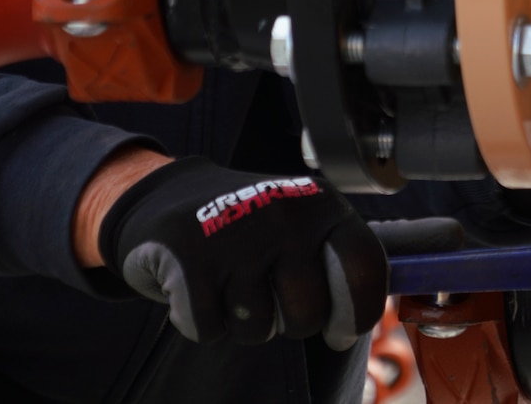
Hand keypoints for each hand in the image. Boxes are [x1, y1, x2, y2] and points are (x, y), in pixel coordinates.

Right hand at [99, 157, 386, 347]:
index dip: (356, 313)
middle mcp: (284, 214)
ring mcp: (236, 234)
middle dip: (288, 321)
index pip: (362, 267)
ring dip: (241, 320)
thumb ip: (338, 263)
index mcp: (322, 205)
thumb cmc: (248, 228)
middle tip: (266, 293)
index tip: (339, 332)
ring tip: (228, 282)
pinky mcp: (188, 255)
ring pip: (257, 328)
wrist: (167, 199)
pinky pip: (209, 328)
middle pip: (307, 314)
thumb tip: (355, 321)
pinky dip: (200, 320)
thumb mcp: (303, 227)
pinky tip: (197, 288)